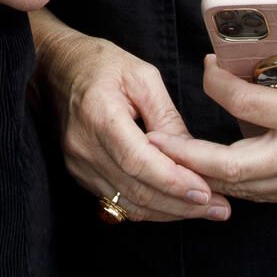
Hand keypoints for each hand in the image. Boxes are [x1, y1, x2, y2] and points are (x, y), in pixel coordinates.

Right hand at [38, 23, 230, 223]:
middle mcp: (83, 146)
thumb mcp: (142, 75)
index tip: (207, 192)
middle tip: (221, 208)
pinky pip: (118, 201)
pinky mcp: (80, 174)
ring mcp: (78, 164)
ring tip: (207, 210)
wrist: (56, 66)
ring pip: (129, 204)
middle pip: (136, 190)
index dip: (174, 182)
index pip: (138, 161)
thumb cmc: (101, 64)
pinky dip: (151, 207)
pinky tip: (177, 205)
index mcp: (99, 115)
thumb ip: (167, 117)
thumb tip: (194, 156)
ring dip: (170, 212)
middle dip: (182, 205)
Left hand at [157, 22, 276, 203]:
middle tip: (157, 138)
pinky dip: (233, 181)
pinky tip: (213, 167)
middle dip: (187, 155)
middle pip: (229, 165)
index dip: (218, 82)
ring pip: (241, 187)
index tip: (208, 63)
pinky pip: (261, 193)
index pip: (247, 104)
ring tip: (171, 156)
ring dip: (203, 173)